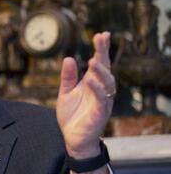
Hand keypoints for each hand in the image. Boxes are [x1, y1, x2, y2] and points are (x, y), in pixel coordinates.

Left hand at [57, 32, 114, 158]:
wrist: (72, 138)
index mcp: (93, 83)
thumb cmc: (72, 115)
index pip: (99, 63)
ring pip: (107, 83)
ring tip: (94, 60)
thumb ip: (68, 77)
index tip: (102, 35)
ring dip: (101, 71)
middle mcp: (101, 90)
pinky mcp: (100, 113)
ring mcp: (102, 101)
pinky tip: (91, 81)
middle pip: (106, 69)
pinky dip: (97, 90)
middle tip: (101, 39)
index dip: (102, 49)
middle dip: (104, 53)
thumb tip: (69, 58)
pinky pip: (102, 100)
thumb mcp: (66, 93)